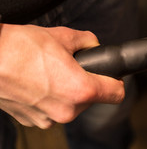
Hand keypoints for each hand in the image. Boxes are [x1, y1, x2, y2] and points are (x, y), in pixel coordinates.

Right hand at [0, 24, 124, 128]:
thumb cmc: (20, 48)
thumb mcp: (63, 36)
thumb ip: (88, 42)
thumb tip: (94, 46)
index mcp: (80, 90)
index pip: (117, 94)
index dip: (116, 81)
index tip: (111, 75)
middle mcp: (67, 110)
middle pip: (92, 98)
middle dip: (86, 82)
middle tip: (71, 66)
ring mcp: (48, 119)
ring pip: (72, 104)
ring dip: (68, 91)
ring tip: (50, 72)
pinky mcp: (33, 121)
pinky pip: (53, 109)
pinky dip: (51, 98)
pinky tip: (38, 82)